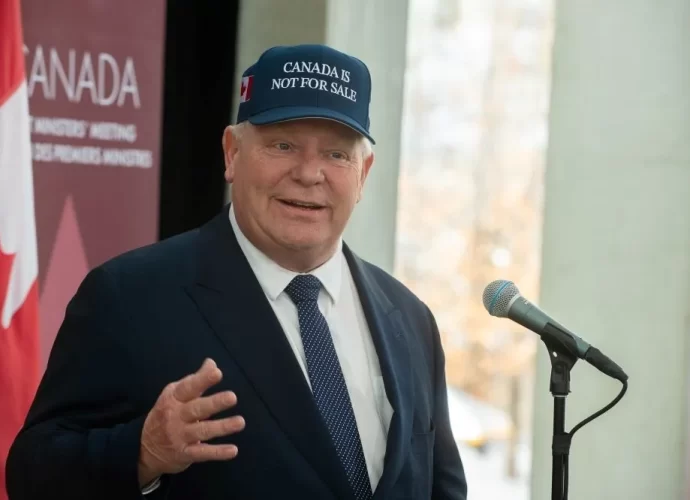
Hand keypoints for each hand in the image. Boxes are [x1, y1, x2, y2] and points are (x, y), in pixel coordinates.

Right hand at [138, 358, 244, 485]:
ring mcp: (180, 436)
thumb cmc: (167, 413)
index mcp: (174, 398)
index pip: (188, 388)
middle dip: (214, 403)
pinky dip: (218, 453)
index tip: (217, 373)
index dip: (202, 380)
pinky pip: (203, 453)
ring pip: (202, 431)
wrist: (144, 448)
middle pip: (197, 409)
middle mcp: (175, 417)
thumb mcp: (176, 394)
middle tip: (232, 397)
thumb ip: (195, 380)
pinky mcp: (185, 454)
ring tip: (240, 422)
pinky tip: (233, 450)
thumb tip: (212, 363)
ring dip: (222, 427)